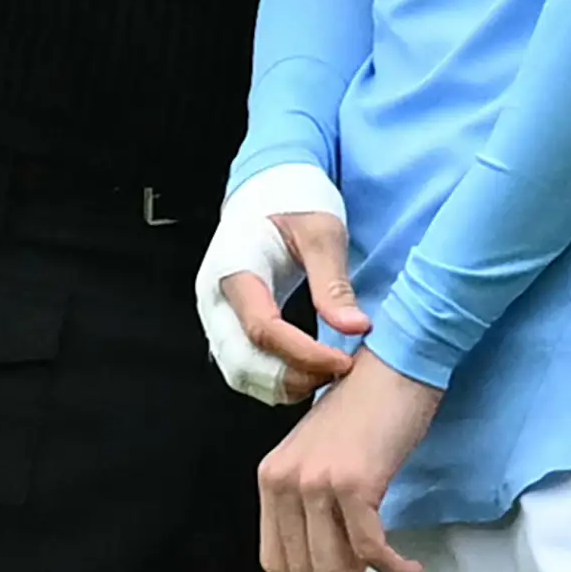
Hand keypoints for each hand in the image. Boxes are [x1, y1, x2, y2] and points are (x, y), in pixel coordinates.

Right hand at [216, 211, 370, 404]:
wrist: (266, 187)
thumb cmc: (291, 199)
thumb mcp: (321, 232)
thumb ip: (333, 284)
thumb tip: (355, 328)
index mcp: (234, 267)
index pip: (262, 328)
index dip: (304, 354)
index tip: (342, 362)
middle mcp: (215, 297)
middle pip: (242, 361)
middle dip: (292, 377)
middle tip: (337, 371)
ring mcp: (216, 313)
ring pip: (238, 372)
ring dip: (281, 384)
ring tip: (325, 372)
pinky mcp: (225, 324)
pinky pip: (242, 367)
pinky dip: (273, 379)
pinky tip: (307, 370)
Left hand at [256, 347, 440, 571]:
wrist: (396, 365)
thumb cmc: (367, 413)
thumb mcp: (321, 459)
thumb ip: (312, 507)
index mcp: (270, 479)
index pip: (276, 562)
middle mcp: (284, 481)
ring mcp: (316, 481)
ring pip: (337, 569)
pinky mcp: (353, 481)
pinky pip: (371, 550)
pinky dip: (394, 569)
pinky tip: (412, 570)